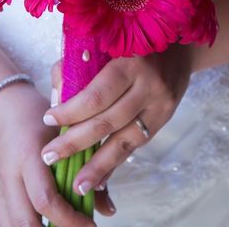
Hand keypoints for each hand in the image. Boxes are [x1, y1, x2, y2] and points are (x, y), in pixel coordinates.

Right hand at [0, 80, 97, 226]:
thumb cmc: (35, 115)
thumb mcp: (63, 132)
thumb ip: (86, 167)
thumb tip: (108, 209)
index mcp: (28, 155)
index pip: (45, 199)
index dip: (69, 219)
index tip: (90, 225)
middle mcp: (10, 175)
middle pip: (25, 222)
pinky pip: (6, 223)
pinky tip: (44, 226)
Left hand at [40, 43, 193, 202]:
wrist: (180, 46)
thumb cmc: (132, 42)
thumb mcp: (107, 44)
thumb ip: (78, 69)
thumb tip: (57, 101)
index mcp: (130, 63)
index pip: (97, 94)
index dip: (71, 111)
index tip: (48, 119)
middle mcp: (149, 86)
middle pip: (108, 122)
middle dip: (76, 142)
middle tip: (49, 156)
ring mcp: (161, 106)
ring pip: (125, 141)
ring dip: (99, 166)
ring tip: (78, 185)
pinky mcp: (165, 119)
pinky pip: (136, 145)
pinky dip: (116, 163)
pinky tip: (100, 178)